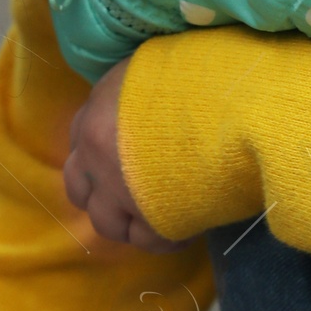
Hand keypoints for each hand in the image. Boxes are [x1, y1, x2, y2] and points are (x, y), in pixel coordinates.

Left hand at [63, 57, 187, 251]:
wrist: (231, 105)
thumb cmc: (201, 75)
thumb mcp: (155, 67)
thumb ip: (138, 93)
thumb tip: (148, 107)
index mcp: (97, 109)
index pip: (79, 139)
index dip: (99, 154)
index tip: (123, 159)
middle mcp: (95, 153)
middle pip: (80, 188)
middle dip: (102, 194)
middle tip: (133, 195)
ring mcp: (118, 191)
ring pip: (106, 223)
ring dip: (129, 222)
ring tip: (161, 214)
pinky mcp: (150, 220)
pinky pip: (148, 242)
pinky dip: (165, 239)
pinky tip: (188, 227)